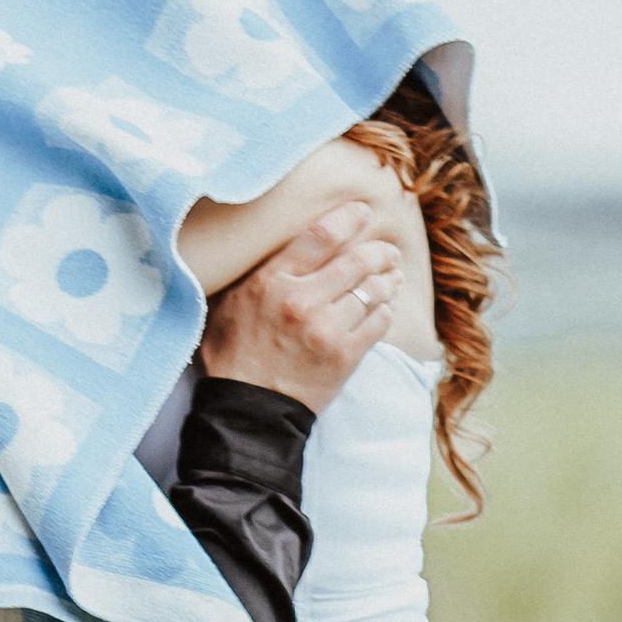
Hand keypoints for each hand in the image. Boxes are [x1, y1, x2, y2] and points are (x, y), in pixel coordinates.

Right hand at [200, 204, 401, 411]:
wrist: (247, 411)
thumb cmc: (232, 356)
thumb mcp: (228, 304)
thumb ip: (255, 274)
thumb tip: (269, 245)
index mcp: (272, 282)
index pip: (320, 235)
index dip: (348, 218)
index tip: (363, 211)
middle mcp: (302, 301)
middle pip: (357, 261)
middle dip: (379, 251)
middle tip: (389, 250)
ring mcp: (327, 329)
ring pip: (373, 290)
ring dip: (388, 280)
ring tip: (393, 277)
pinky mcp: (345, 356)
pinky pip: (379, 322)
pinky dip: (387, 311)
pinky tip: (386, 307)